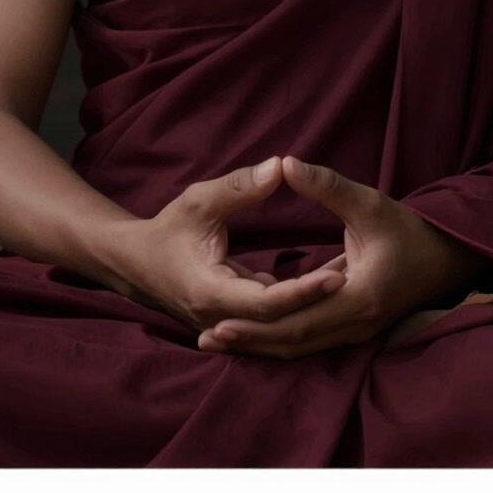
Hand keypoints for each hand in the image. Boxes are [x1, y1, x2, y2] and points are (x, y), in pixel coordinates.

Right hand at [99, 156, 347, 329]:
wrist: (135, 264)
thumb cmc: (166, 229)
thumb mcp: (198, 201)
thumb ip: (239, 186)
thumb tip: (281, 166)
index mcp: (210, 293)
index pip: (267, 304)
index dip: (304, 291)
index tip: (338, 275)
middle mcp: (219, 318)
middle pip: (279, 323)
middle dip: (318, 303)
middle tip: (357, 277)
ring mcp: (226, 324)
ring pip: (278, 327)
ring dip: (312, 306)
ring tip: (350, 276)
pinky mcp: (234, 321)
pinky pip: (271, 320)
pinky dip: (298, 304)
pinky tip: (328, 281)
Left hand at [196, 156, 485, 358]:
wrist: (448, 257)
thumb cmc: (409, 229)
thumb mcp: (368, 203)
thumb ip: (326, 186)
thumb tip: (285, 162)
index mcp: (359, 297)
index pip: (299, 321)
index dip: (257, 325)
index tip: (218, 320)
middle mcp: (357, 324)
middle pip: (293, 343)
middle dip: (249, 342)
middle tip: (205, 338)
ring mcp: (357, 332)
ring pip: (300, 348)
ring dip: (260, 346)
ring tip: (217, 341)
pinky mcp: (354, 330)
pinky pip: (310, 342)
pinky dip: (278, 340)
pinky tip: (250, 335)